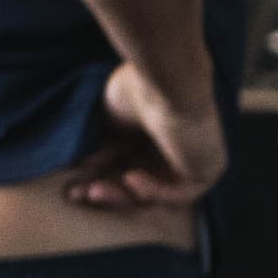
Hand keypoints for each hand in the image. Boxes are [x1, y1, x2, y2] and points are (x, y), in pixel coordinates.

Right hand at [65, 60, 223, 208]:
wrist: (170, 81)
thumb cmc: (138, 90)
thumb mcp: (108, 121)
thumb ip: (99, 145)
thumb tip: (82, 168)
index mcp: (152, 138)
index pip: (123, 169)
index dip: (96, 180)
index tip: (69, 187)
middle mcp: (172, 152)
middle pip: (136, 187)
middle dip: (105, 191)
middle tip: (75, 194)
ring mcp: (192, 163)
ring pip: (154, 194)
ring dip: (122, 195)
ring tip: (94, 189)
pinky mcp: (208, 169)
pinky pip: (180, 195)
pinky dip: (154, 190)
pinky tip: (131, 177)